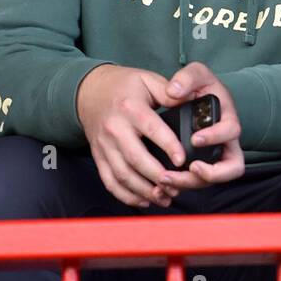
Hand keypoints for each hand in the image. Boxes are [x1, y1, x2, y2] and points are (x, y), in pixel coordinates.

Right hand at [77, 64, 186, 208]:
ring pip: (123, 175)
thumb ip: (168, 91)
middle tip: (177, 186)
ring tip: (165, 197)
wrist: (89, 92)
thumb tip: (191, 98)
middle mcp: (115, 129)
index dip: (168, 145)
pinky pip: (110, 181)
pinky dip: (126, 195)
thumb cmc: (124, 86)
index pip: (151, 129)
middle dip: (157, 176)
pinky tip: (144, 201)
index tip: (182, 160)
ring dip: (144, 190)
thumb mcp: (147, 80)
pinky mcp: (99, 157)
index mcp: (130, 108)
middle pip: (136, 158)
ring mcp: (104, 146)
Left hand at [157, 61, 244, 191]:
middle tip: (189, 169)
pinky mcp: (201, 167)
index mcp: (228, 120)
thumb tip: (174, 91)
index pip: (231, 132)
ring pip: (210, 180)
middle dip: (210, 174)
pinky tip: (162, 182)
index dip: (215, 137)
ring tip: (166, 179)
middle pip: (231, 168)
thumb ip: (188, 78)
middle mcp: (226, 143)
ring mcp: (215, 158)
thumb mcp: (197, 75)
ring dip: (189, 182)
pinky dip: (181, 185)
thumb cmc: (200, 87)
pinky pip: (196, 182)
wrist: (196, 100)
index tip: (195, 138)